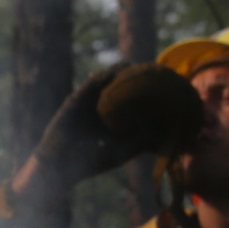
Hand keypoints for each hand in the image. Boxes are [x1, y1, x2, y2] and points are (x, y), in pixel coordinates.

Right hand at [21, 64, 204, 196]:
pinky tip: (121, 67)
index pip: (138, 105)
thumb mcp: (122, 152)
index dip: (151, 97)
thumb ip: (142, 143)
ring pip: (112, 83)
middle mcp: (108, 111)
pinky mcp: (80, 97)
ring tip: (141, 66)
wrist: (60, 161)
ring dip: (125, 73)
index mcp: (118, 124)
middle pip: (127, 91)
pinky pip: (94, 81)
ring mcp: (93, 103)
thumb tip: (167, 136)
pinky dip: (107, 74)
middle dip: (140, 81)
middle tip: (158, 72)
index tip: (167, 89)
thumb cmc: (92, 161)